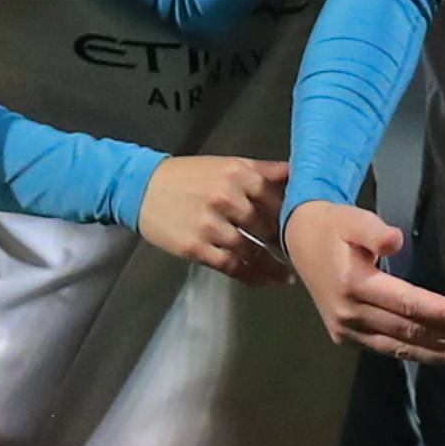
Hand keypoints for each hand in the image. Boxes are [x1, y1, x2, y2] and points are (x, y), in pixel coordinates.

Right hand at [135, 156, 289, 283]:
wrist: (141, 189)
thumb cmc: (186, 176)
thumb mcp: (226, 164)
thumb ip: (262, 170)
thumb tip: (297, 172)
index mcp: (237, 174)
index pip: (276, 199)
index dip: (292, 216)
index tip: (304, 227)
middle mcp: (226, 198)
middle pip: (267, 226)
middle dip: (283, 242)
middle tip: (299, 254)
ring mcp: (211, 225)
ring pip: (252, 251)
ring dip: (273, 266)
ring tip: (287, 275)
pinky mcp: (196, 248)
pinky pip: (232, 267)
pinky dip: (252, 276)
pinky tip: (266, 281)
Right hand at [284, 199, 444, 363]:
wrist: (299, 241)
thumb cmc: (334, 227)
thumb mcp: (352, 218)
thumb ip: (374, 229)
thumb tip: (395, 240)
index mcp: (353, 284)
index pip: (407, 304)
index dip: (441, 311)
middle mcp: (349, 314)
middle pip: (410, 331)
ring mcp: (346, 331)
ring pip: (402, 349)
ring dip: (442, 353)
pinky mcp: (346, 338)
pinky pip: (389, 350)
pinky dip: (420, 354)